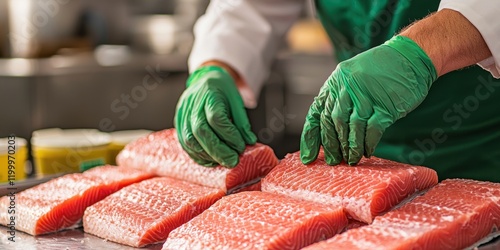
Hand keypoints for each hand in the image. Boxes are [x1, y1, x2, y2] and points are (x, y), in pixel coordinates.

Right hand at [175, 65, 256, 167]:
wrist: (205, 80)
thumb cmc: (222, 90)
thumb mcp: (236, 101)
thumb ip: (242, 122)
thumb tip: (249, 141)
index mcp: (209, 95)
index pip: (216, 118)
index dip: (229, 135)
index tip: (240, 146)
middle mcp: (192, 105)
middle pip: (201, 131)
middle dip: (218, 150)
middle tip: (232, 161)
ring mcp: (182, 114)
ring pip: (190, 140)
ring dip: (207, 155)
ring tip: (222, 161)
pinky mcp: (179, 124)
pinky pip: (185, 143)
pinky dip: (198, 155)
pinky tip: (210, 160)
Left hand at [300, 36, 436, 164]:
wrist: (412, 56)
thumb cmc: (382, 70)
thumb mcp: (353, 76)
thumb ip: (340, 98)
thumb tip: (328, 132)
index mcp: (336, 80)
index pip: (317, 112)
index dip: (311, 137)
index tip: (308, 156)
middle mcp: (347, 86)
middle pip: (332, 122)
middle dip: (331, 145)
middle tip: (333, 161)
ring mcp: (366, 95)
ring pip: (351, 128)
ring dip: (350, 148)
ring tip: (351, 159)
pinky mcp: (385, 105)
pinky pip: (372, 130)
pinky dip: (368, 143)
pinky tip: (367, 151)